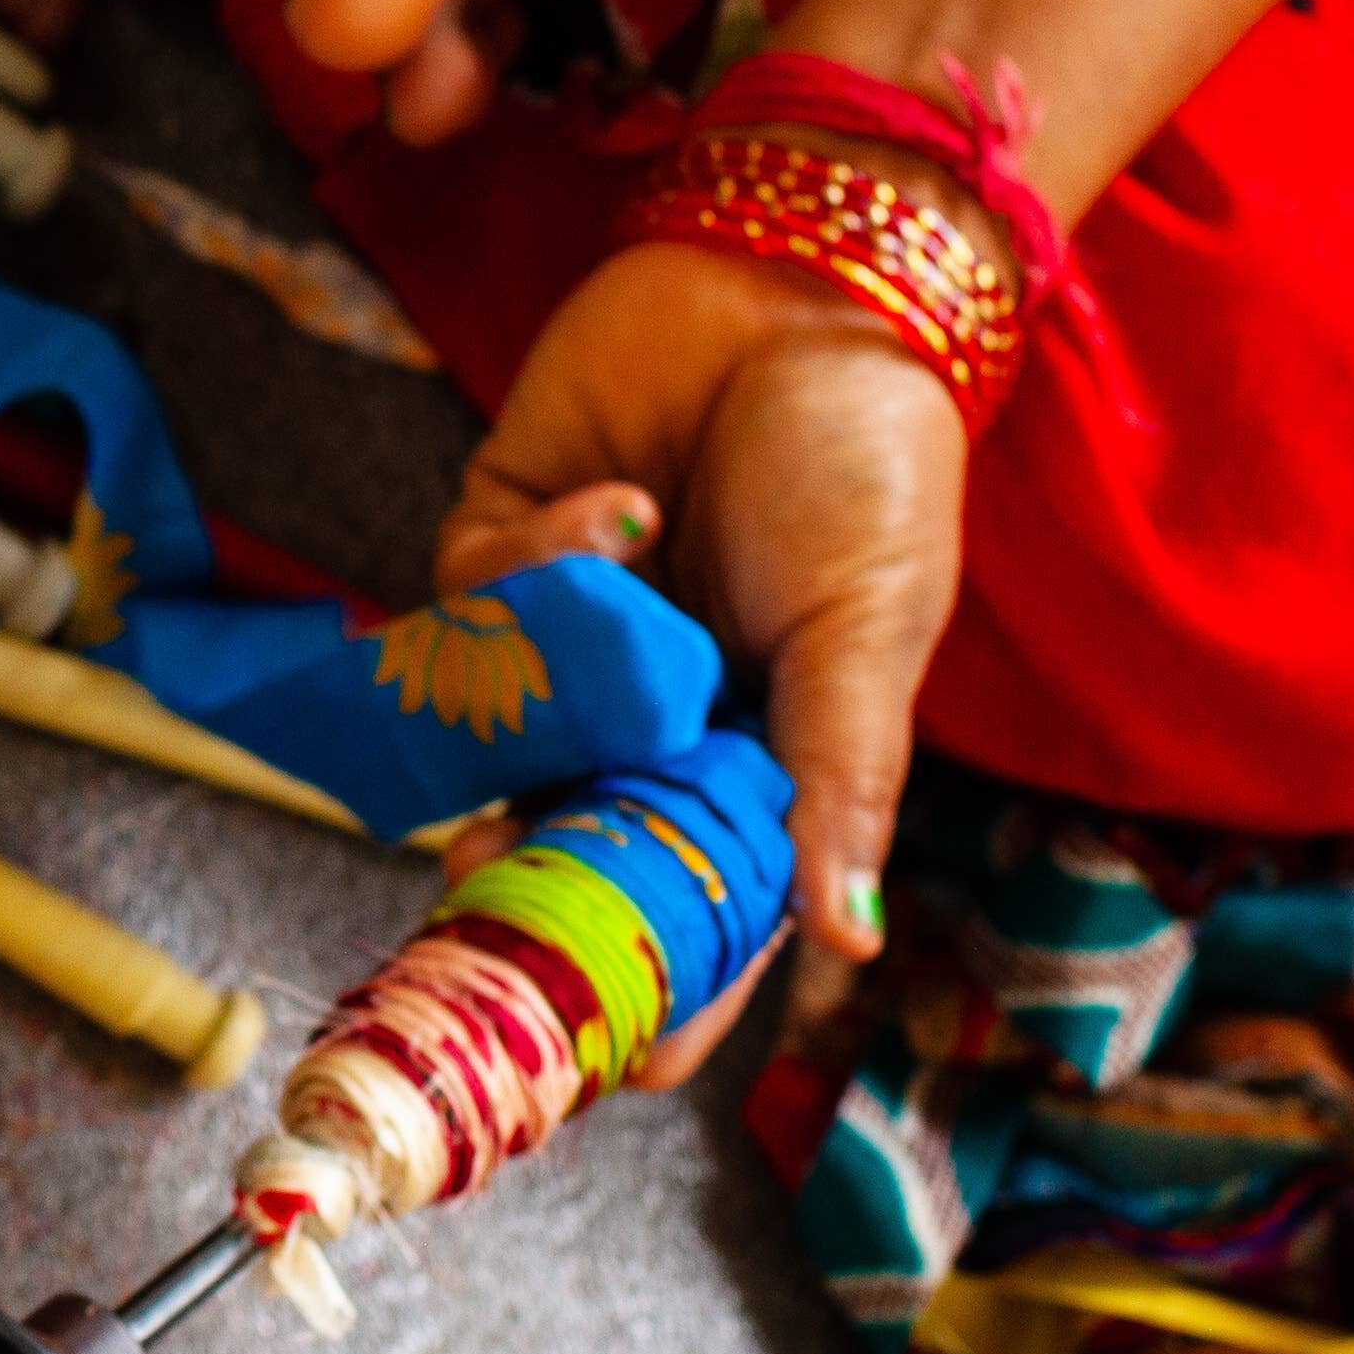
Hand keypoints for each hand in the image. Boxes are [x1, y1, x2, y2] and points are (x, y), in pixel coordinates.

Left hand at [438, 217, 972, 1084]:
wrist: (800, 284)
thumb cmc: (867, 466)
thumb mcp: (873, 636)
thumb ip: (841, 785)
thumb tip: (849, 942)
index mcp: (754, 760)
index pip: (695, 906)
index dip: (660, 990)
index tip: (620, 1070)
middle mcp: (649, 718)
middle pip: (568, 850)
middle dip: (528, 900)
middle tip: (497, 937)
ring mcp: (568, 642)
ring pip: (496, 741)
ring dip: (519, 733)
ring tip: (567, 695)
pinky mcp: (501, 550)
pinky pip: (479, 606)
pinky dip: (544, 566)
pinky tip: (622, 504)